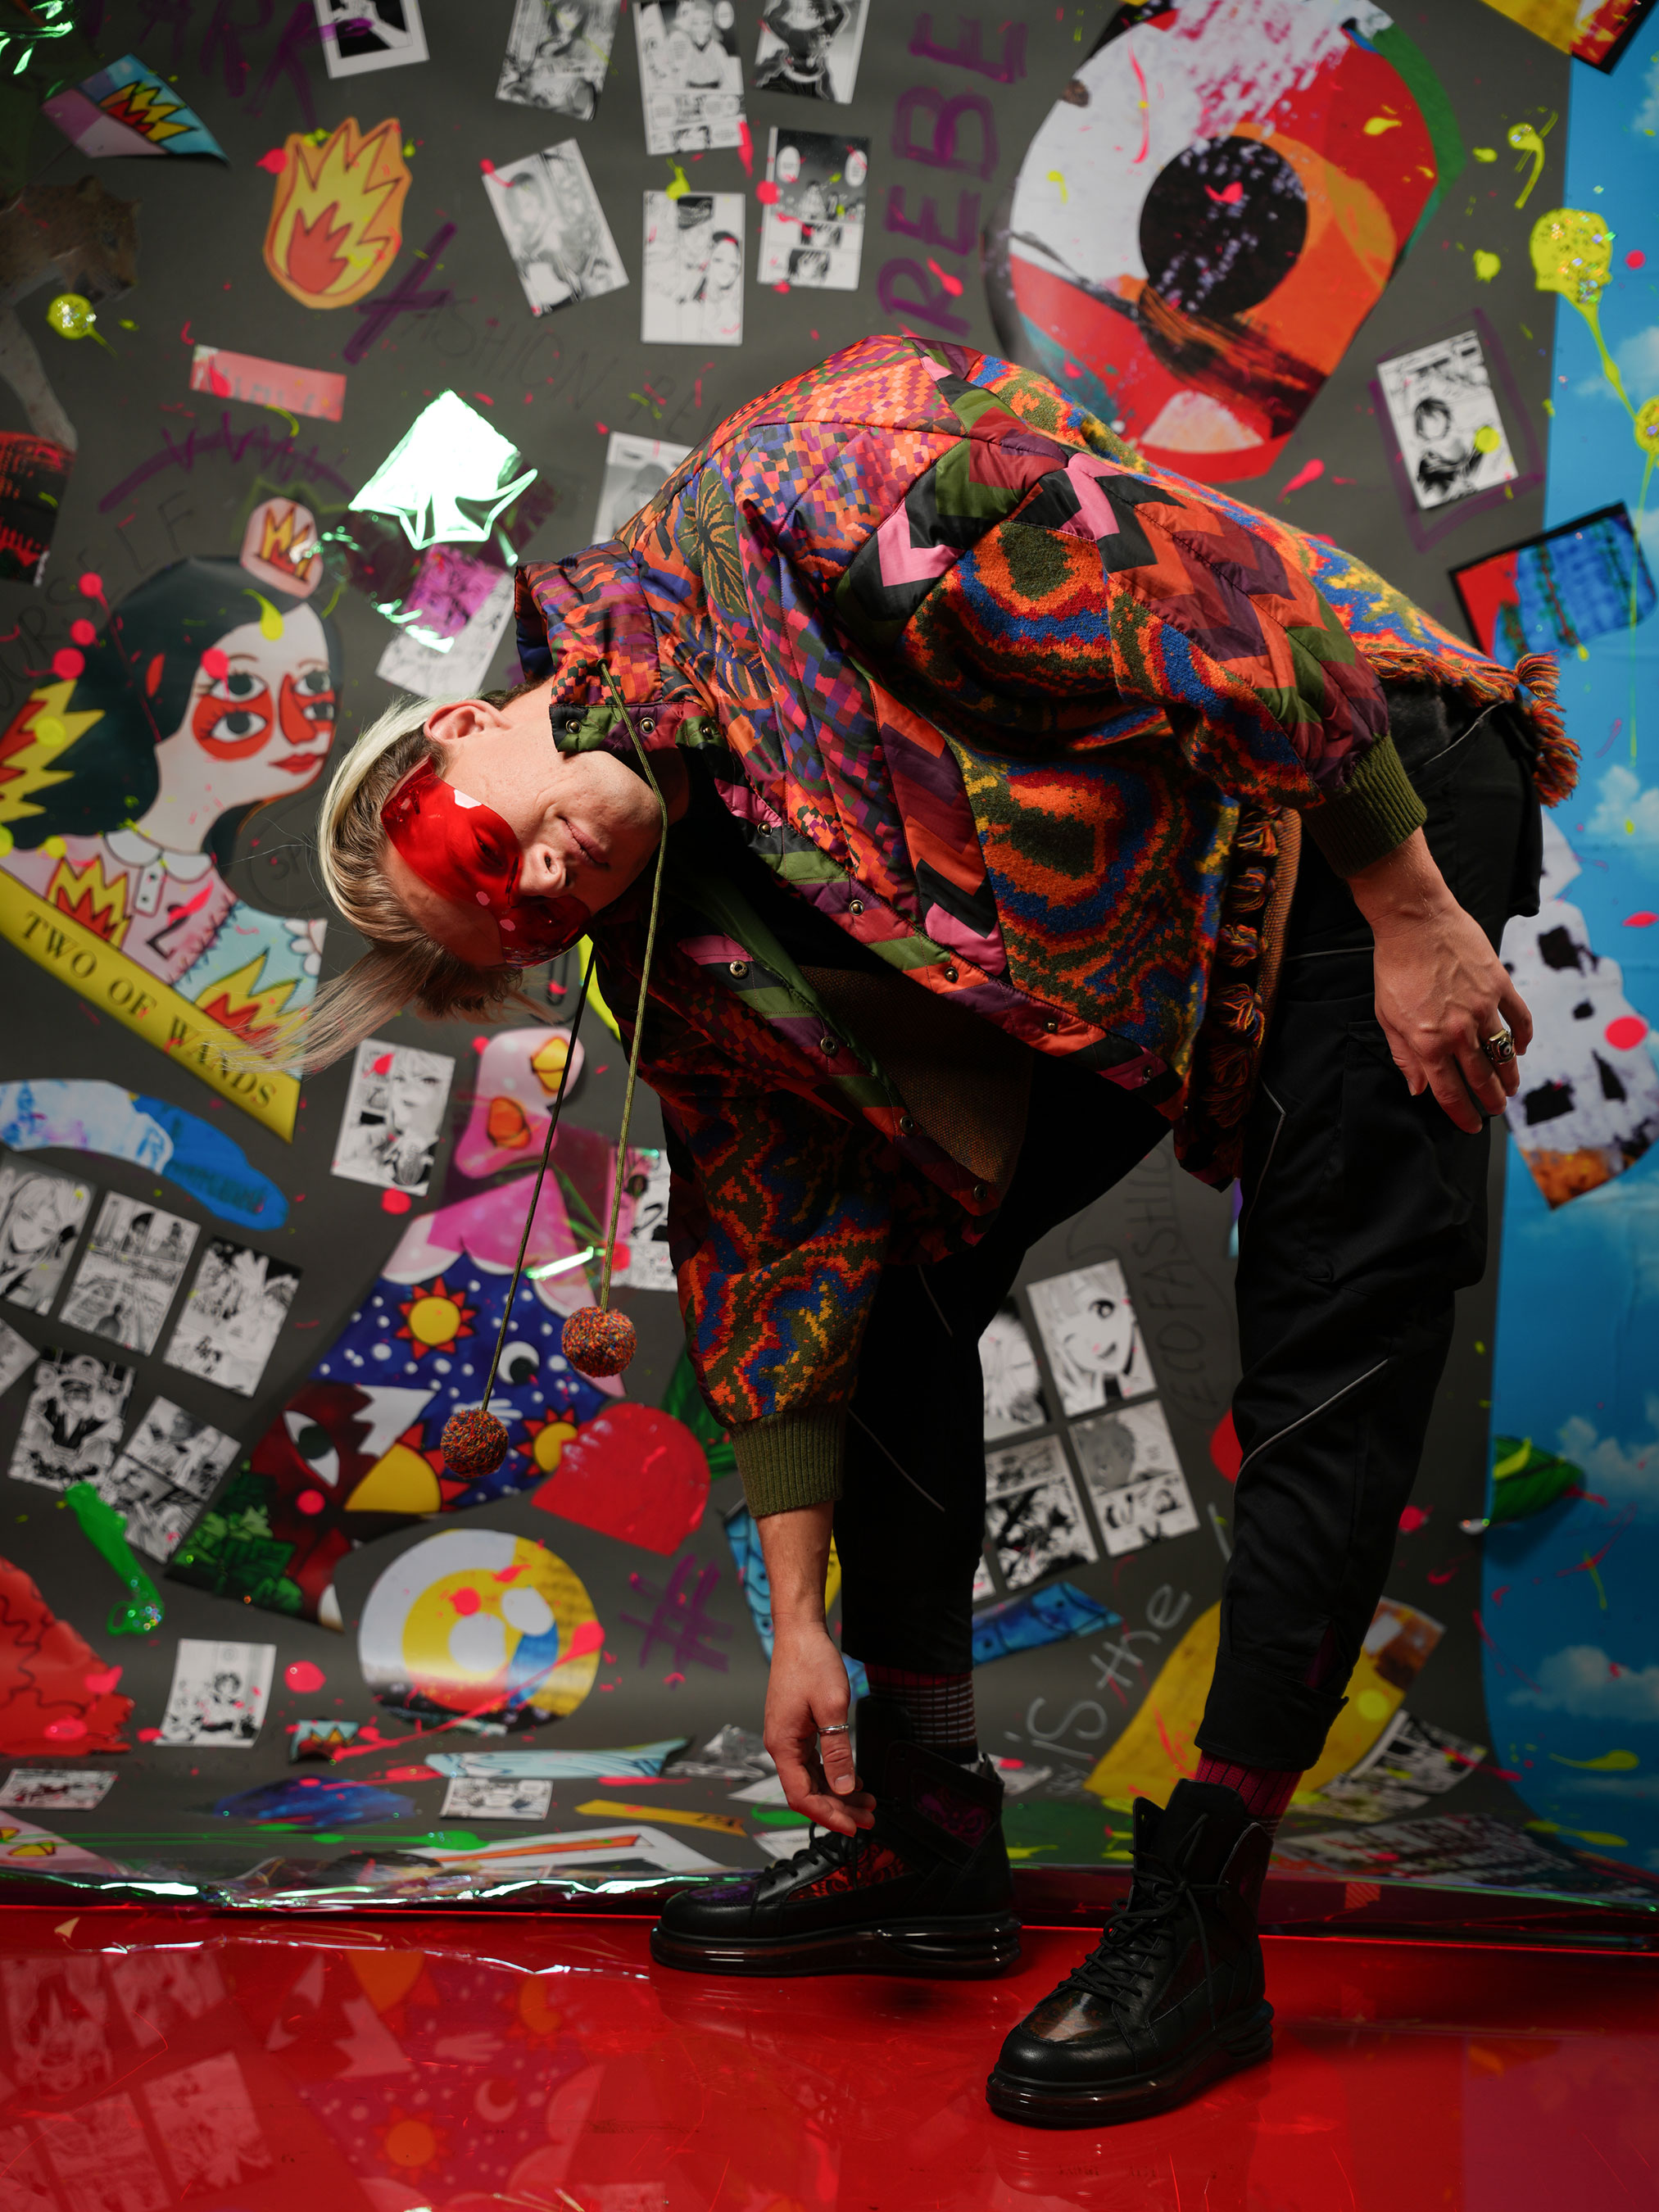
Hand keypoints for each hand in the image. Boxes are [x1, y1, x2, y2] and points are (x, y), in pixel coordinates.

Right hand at [764, 1626, 873, 1836]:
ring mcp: (788, 1737)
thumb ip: (838, 1751)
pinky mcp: (796, 1729)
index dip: (827, 1815)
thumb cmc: (811, 1662)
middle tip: (868, 1818)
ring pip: (811, 1778)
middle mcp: (781, 1745)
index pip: (801, 1796)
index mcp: (782, 1744)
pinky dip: (832, 1774)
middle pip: (807, 1791)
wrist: (800, 1633)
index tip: (852, 1826)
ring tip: (866, 1802)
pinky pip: (812, 1762)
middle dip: (838, 1808)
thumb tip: (844, 1787)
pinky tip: (851, 1778)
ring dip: (837, 1793)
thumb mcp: (831, 1707)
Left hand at [1350, 832, 1531, 1134]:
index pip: (1449, 1091)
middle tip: (1495, 1111)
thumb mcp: (1387, 1016)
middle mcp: (1458, 1031)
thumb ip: (1404, 1055)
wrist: (1414, 921)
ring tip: (1510, 1088)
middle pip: (1481, 1078)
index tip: (1469, 1126)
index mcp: (1427, 1042)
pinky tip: (1522, 1048)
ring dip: (1509, 1075)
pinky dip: (1523, 1037)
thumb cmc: (1394, 967)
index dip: (1461, 1113)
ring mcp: (1483, 1008)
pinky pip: (1520, 1019)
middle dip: (1490, 1101)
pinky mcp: (1499, 985)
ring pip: (1504, 1054)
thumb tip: (1418, 1088)